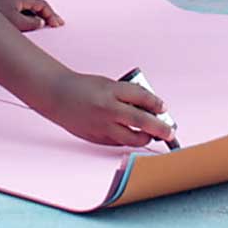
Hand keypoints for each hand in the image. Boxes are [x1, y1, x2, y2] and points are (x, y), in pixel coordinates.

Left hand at [0, 0, 63, 32]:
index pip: (41, 4)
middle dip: (47, 16)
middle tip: (57, 25)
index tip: (57, 25)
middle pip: (35, 7)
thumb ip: (32, 23)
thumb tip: (41, 23)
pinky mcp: (1, 14)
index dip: (51, 15)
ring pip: (27, 12)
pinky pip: (19, 17)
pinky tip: (28, 32)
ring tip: (45, 30)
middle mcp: (13, 0)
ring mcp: (7, 7)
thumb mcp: (16, 23)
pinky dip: (27, 23)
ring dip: (37, 20)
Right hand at [34, 71, 173, 146]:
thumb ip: (126, 96)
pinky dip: (127, 140)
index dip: (156, 103)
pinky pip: (118, 143)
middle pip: (142, 122)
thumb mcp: (108, 84)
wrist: (57, 96)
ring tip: (150, 135)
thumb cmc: (84, 87)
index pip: (142, 98)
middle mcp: (108, 109)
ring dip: (145, 138)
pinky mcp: (97, 138)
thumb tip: (149, 110)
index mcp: (111, 91)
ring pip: (132, 138)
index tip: (164, 108)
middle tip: (170, 132)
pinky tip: (131, 135)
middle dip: (160, 128)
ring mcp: (102, 126)